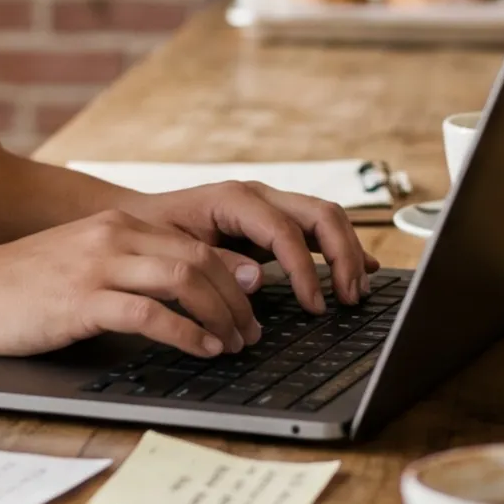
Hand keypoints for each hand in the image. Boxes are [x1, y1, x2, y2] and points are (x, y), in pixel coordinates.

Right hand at [0, 209, 266, 359]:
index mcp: (115, 224)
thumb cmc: (19, 287)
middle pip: (199, 259)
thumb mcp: (79, 259)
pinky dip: (184, 333)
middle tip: (251, 331)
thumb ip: (125, 264)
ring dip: (219, 315)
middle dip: (235, 299)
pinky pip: (149, 313)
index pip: (193, 243)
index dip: (230, 276)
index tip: (248, 305)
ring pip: (184, 280)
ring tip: (233, 343)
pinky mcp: (81, 301)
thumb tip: (177, 288)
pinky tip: (200, 349)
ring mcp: (96, 266)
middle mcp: (112, 236)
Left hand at [111, 181, 379, 313]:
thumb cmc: (153, 236)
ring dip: (348, 252)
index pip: (285, 231)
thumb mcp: (174, 251)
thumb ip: (215, 264)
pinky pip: (318, 228)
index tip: (315, 306)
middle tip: (349, 298)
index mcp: (234, 200)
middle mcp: (259, 196)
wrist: (139, 220)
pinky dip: (343, 248)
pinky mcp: (276, 221)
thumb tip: (258, 279)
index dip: (306, 270)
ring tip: (356, 292)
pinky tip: (364, 270)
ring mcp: (270, 206)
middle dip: (343, 255)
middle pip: (320, 214)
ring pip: (326, 217)